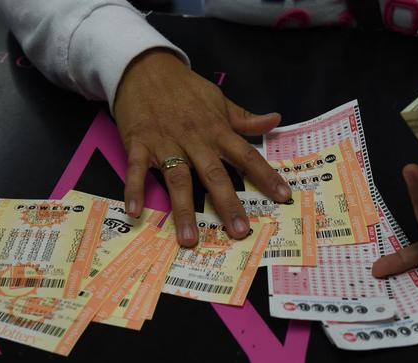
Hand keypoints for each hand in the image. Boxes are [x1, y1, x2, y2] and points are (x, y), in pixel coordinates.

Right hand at [113, 48, 291, 246]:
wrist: (145, 68)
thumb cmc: (185, 88)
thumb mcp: (219, 99)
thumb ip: (245, 117)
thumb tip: (275, 120)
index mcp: (217, 130)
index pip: (247, 155)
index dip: (266, 176)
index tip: (283, 197)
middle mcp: (195, 140)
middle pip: (214, 175)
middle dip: (228, 204)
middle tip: (239, 232)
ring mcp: (166, 143)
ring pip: (178, 180)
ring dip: (183, 210)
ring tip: (189, 238)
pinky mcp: (139, 144)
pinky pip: (137, 170)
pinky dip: (134, 190)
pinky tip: (135, 213)